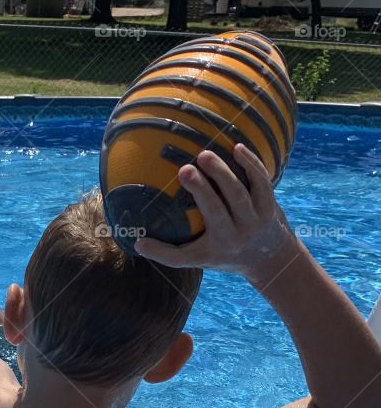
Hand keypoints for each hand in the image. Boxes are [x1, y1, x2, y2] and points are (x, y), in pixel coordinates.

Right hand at [133, 143, 295, 275]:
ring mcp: (259, 217)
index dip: (194, 202)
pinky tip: (237, 148)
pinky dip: (252, 164)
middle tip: (191, 163)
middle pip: (223, 205)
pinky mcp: (271, 204)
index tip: (177, 182)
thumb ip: (167, 254)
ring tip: (207, 154)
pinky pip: (262, 182)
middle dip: (206, 185)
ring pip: (243, 192)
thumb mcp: (197, 260)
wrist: (270, 260)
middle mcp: (241, 230)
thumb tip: (137, 243)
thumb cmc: (224, 255)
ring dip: (227, 171)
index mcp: (221, 242)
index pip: (206, 221)